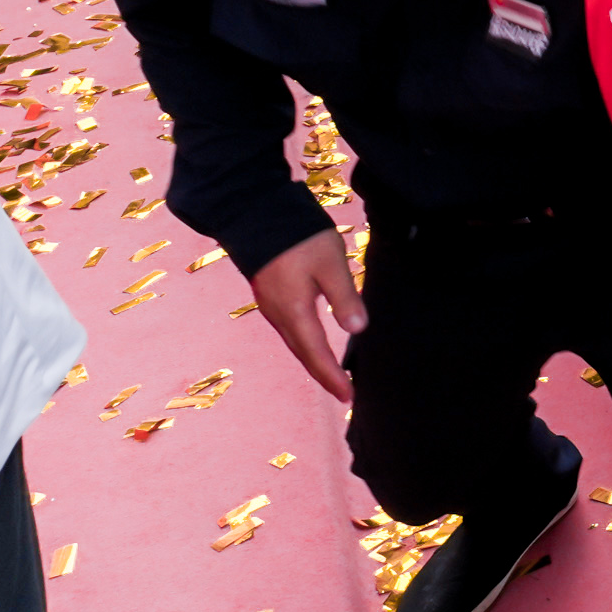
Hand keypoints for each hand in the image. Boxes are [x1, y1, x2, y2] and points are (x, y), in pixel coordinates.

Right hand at [248, 225, 363, 400]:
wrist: (254, 214)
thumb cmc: (297, 238)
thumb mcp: (330, 262)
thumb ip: (343, 296)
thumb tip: (357, 329)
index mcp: (293, 312)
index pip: (316, 353)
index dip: (332, 376)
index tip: (348, 397)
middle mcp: (278, 315)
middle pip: (303, 353)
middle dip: (323, 373)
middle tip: (344, 392)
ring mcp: (271, 305)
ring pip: (295, 342)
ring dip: (313, 359)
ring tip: (332, 373)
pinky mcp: (270, 295)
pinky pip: (290, 329)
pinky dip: (305, 342)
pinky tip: (315, 341)